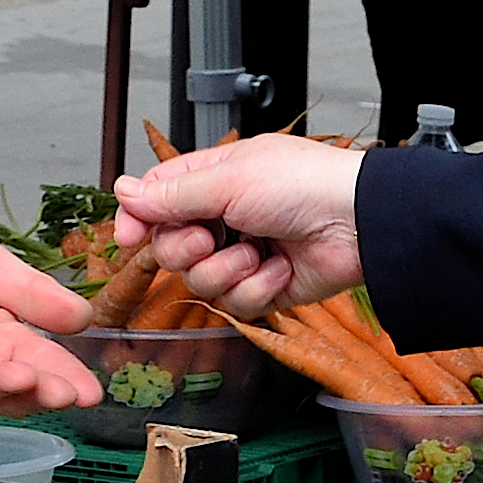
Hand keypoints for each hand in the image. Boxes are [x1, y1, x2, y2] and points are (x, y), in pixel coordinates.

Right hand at [113, 134, 366, 314]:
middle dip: (187, 249)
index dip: (138, 219)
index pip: (155, 200)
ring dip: (229, 270)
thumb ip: (170, 195)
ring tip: (260, 251)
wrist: (359, 223)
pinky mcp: (263, 286)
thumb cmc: (305, 184)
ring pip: (200, 281)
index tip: (130, 236)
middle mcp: (223, 217)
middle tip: (211, 237)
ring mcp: (242, 253)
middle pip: (169, 248)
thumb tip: (123, 192)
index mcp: (212, 180)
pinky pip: (236, 302)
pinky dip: (259, 286)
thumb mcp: (228, 180)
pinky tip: (281, 266)